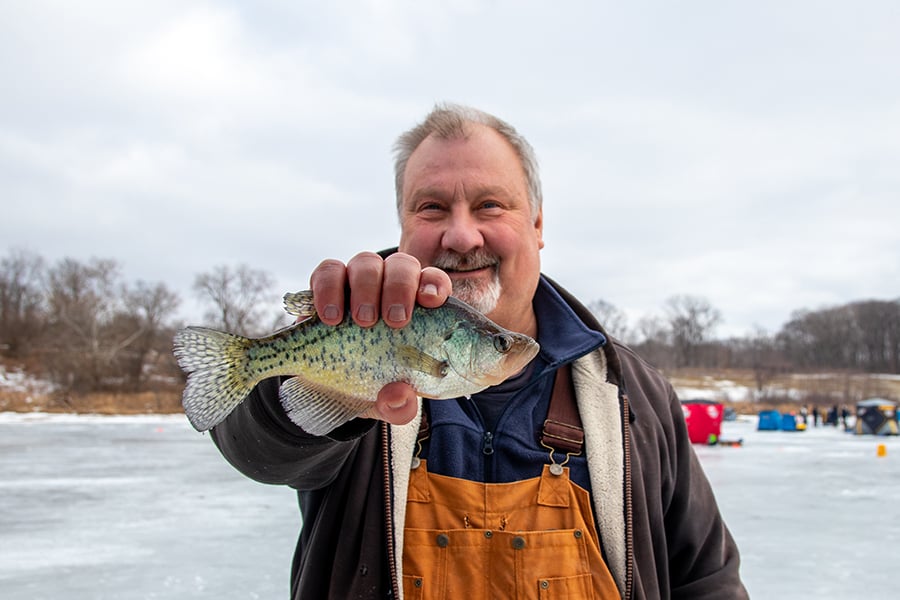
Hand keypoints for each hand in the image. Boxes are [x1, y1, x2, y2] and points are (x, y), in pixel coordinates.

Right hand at [308, 251, 451, 424]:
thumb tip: (399, 397)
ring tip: (362, 321)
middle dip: (400, 287)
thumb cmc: (373, 384)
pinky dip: (329, 289)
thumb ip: (400, 406)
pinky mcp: (327, 285)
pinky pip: (328, 271)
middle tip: (395, 320)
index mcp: (418, 310)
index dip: (434, 283)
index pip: (433, 281)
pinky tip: (330, 316)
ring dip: (366, 287)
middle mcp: (390, 287)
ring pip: (366, 262)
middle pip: (402, 265)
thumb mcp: (389, 403)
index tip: (431, 300)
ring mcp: (358, 282)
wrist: (328, 386)